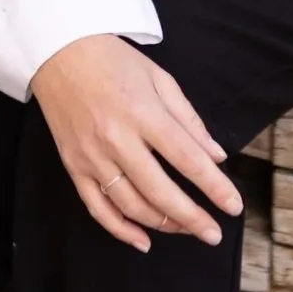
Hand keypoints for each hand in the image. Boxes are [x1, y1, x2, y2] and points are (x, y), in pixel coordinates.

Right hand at [29, 34, 242, 253]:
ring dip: (163, 223)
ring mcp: (92, 156)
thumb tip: (216, 155)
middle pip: (160, 191)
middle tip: (214, 234)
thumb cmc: (113, 60)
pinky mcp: (74, 166)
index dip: (214, 187)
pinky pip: (97, 207)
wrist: (58, 51)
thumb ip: (188, 119)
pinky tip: (143, 241)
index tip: (233, 205)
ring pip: (131, 205)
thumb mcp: (159, 78)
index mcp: (143, 112)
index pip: (187, 159)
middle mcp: (117, 138)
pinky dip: (120, 229)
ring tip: (185, 229)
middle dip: (192, 218)